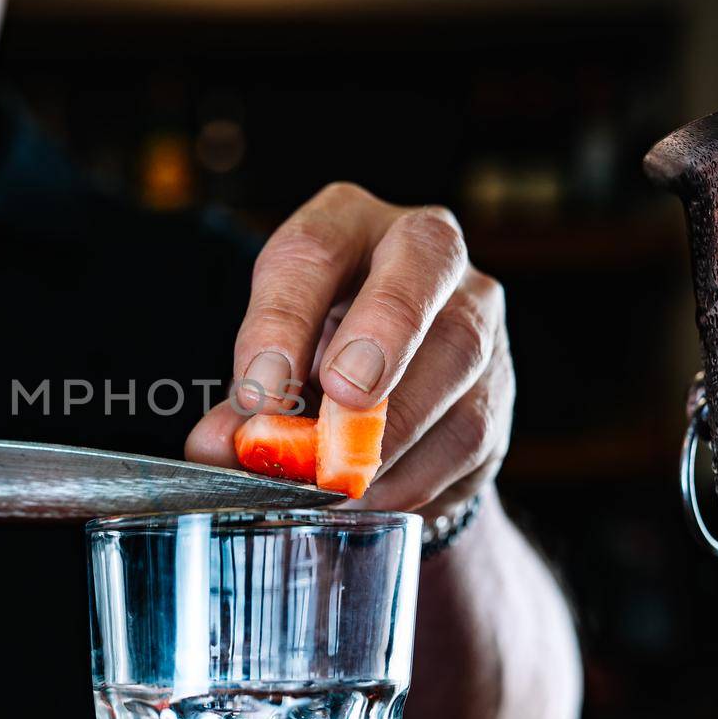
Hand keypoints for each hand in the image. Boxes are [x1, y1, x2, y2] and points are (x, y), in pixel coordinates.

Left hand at [187, 183, 510, 515]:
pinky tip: (369, 493)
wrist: (390, 397)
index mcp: (347, 224)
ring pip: (458, 357)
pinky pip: (469, 432)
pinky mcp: (500, 386)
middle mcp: (425, 250)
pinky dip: (412, 473)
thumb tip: (217, 446)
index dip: (284, 320)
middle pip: (422, 264)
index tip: (260, 393)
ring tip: (334, 476)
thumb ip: (246, 403)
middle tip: (342, 400)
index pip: (315, 248)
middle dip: (381, 333)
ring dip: (390, 430)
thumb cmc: (316, 359)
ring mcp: (477, 311)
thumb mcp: (274, 365)